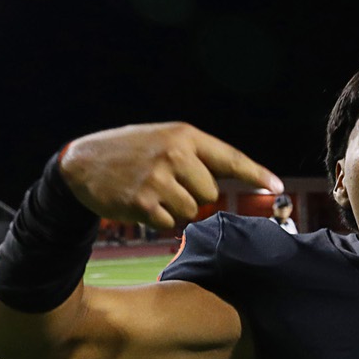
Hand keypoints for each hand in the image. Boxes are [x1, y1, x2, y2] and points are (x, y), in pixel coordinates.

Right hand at [59, 122, 281, 229]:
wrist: (81, 163)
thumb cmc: (131, 152)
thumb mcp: (164, 140)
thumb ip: (196, 156)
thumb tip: (230, 180)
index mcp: (184, 136)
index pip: (229, 157)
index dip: (255, 173)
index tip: (277, 186)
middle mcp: (174, 154)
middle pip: (210, 193)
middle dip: (193, 194)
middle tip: (167, 183)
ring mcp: (158, 179)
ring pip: (190, 210)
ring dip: (174, 208)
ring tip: (151, 191)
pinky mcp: (143, 202)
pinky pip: (168, 222)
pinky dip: (157, 218)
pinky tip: (139, 201)